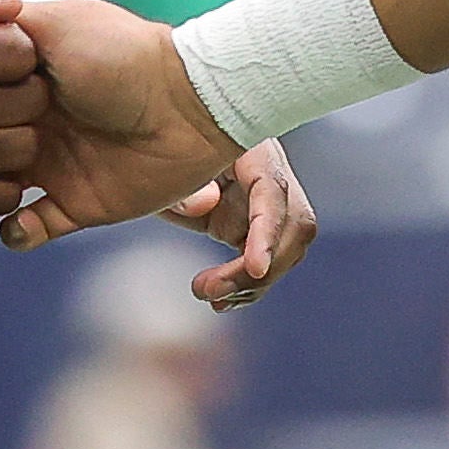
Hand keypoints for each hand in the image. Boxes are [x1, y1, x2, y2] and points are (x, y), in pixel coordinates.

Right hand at [0, 0, 47, 221]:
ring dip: (15, 137)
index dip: (18, 51)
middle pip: (30, 100)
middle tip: (0, 95)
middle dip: (24, 92)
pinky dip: (1, 182)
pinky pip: (3, 196)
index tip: (0, 59)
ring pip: (23, 148)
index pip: (18, 50)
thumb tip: (12, 5)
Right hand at [0, 0, 243, 254]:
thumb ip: (4, 26)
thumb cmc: (124, 55)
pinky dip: (18, 232)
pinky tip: (19, 221)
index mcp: (24, 79)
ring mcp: (54, 165)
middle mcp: (34, 122)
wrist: (189, 105)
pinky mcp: (76, 203)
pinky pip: (31, 228)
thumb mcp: (57, 24)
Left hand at [158, 143, 317, 309]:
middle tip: (213, 293)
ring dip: (256, 282)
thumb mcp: (161, 168)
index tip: (256, 268)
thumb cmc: (158, 156)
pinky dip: (248, 285)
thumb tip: (208, 203)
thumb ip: (182, 186)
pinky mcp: (254, 226)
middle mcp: (269, 173)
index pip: (273, 188)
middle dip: (263, 268)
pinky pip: (267, 259)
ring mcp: (265, 203)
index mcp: (250, 148)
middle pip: (293, 224)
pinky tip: (220, 300)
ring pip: (288, 248)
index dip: (269, 230)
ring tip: (213, 299)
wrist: (154, 155)